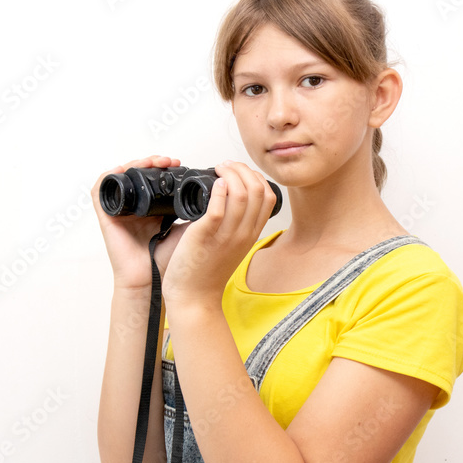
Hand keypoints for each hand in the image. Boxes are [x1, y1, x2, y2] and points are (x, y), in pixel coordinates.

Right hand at [91, 155, 192, 289]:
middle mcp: (134, 206)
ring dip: (137, 163)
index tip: (182, 164)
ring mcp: (119, 210)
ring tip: (155, 162)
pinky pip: (101, 189)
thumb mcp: (187, 230)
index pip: (155, 179)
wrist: (150, 281)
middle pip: (138, 173)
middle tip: (170, 161)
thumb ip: (197, 214)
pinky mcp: (106, 215)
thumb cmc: (166, 261)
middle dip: (154, 162)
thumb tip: (217, 193)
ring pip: (123, 175)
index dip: (165, 167)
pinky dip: (111, 174)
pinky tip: (126, 169)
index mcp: (152, 208)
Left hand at [161, 161, 278, 306]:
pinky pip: (219, 209)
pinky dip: (218, 191)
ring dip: (230, 174)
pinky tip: (213, 183)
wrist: (194, 296)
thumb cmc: (207, 271)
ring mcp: (227, 235)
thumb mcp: (231, 245)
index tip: (237, 171)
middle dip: (242, 170)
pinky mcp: (206, 236)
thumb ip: (234, 224)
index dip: (255, 176)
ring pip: (241, 194)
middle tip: (225, 166)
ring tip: (218, 169)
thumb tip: (227, 198)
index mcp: (250, 233)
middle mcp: (243, 233)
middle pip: (258, 190)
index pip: (267, 196)